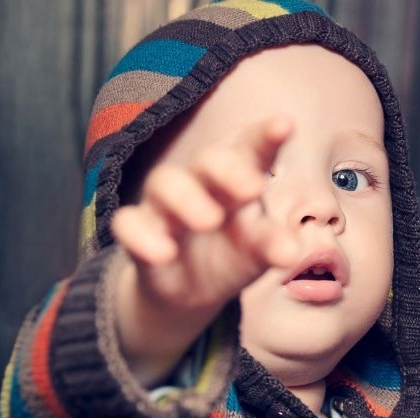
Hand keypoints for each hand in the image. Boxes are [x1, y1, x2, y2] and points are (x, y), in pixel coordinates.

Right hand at [110, 116, 298, 382]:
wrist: (191, 290)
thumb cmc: (232, 253)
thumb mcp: (257, 250)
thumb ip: (271, 246)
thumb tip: (291, 253)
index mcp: (237, 178)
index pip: (251, 149)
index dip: (265, 136)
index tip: (285, 125)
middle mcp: (201, 183)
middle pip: (208, 159)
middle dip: (228, 168)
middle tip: (253, 189)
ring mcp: (166, 205)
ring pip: (165, 183)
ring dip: (186, 199)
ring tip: (210, 221)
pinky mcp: (139, 232)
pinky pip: (128, 224)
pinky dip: (142, 236)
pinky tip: (163, 254)